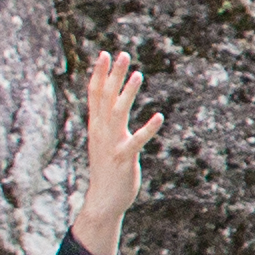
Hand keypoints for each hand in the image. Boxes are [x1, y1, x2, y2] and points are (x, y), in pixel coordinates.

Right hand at [74, 48, 161, 254]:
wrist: (103, 200)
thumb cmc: (107, 169)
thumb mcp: (104, 141)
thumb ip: (107, 122)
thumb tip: (111, 104)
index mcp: (96, 126)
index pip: (95, 95)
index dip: (99, 74)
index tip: (104, 54)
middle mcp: (101, 132)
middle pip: (106, 98)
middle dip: (114, 75)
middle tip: (123, 54)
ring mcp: (112, 144)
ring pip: (118, 113)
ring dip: (128, 93)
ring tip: (139, 75)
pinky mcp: (124, 158)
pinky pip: (137, 141)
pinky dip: (148, 129)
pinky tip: (159, 117)